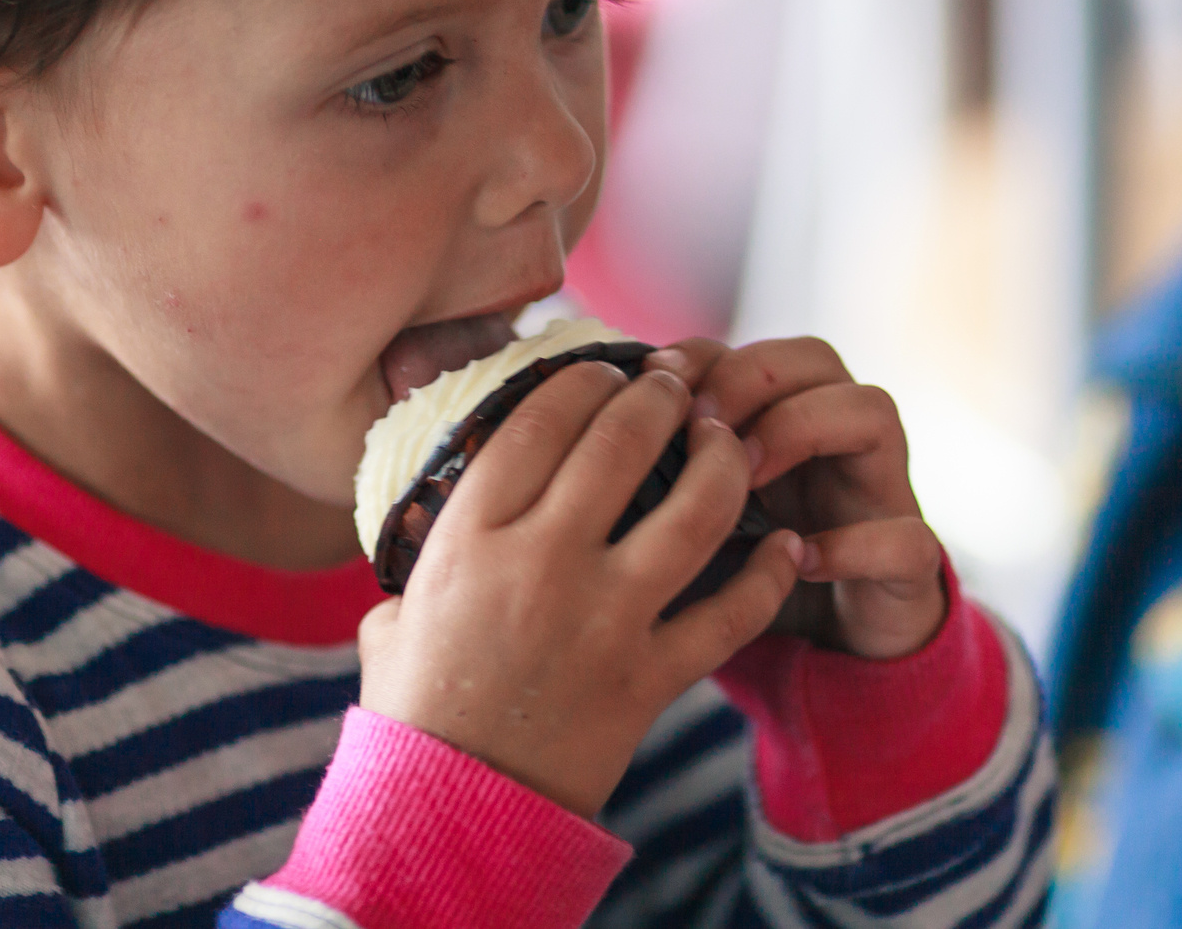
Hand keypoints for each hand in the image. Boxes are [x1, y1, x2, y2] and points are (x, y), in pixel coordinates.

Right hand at [356, 361, 805, 817]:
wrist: (453, 812)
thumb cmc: (419, 707)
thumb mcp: (397, 611)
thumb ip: (428, 558)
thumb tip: (443, 517)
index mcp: (472, 536)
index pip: (542, 419)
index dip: (584, 379)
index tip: (606, 370)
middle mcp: (542, 563)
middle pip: (623, 443)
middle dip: (660, 398)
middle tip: (676, 386)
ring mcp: (604, 619)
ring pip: (695, 511)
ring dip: (722, 462)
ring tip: (727, 440)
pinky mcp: (651, 676)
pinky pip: (731, 611)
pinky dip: (768, 572)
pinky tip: (784, 543)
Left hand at [643, 339, 944, 659]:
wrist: (827, 651)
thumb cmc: (741, 574)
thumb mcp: (689, 517)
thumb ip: (655, 472)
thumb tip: (570, 437)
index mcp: (778, 417)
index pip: (747, 348)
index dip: (699, 356)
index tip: (645, 386)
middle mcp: (836, 438)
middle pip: (815, 356)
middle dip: (748, 377)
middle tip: (695, 424)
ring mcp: (880, 492)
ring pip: (872, 409)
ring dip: (802, 429)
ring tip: (745, 474)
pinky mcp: (912, 562)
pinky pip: (907, 535)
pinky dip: (854, 544)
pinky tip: (798, 558)